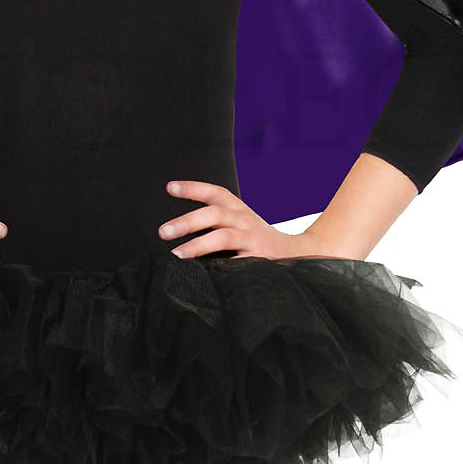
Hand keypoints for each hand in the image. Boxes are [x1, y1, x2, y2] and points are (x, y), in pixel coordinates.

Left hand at [158, 180, 348, 260]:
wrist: (299, 256)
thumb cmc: (257, 243)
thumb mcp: (239, 226)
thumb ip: (215, 225)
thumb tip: (175, 233)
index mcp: (239, 210)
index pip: (215, 193)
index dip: (193, 188)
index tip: (169, 187)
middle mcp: (246, 220)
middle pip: (215, 213)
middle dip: (187, 221)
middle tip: (163, 231)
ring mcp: (253, 239)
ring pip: (223, 237)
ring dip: (197, 245)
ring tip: (176, 254)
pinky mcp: (260, 259)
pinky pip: (236, 263)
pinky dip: (219, 267)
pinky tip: (203, 275)